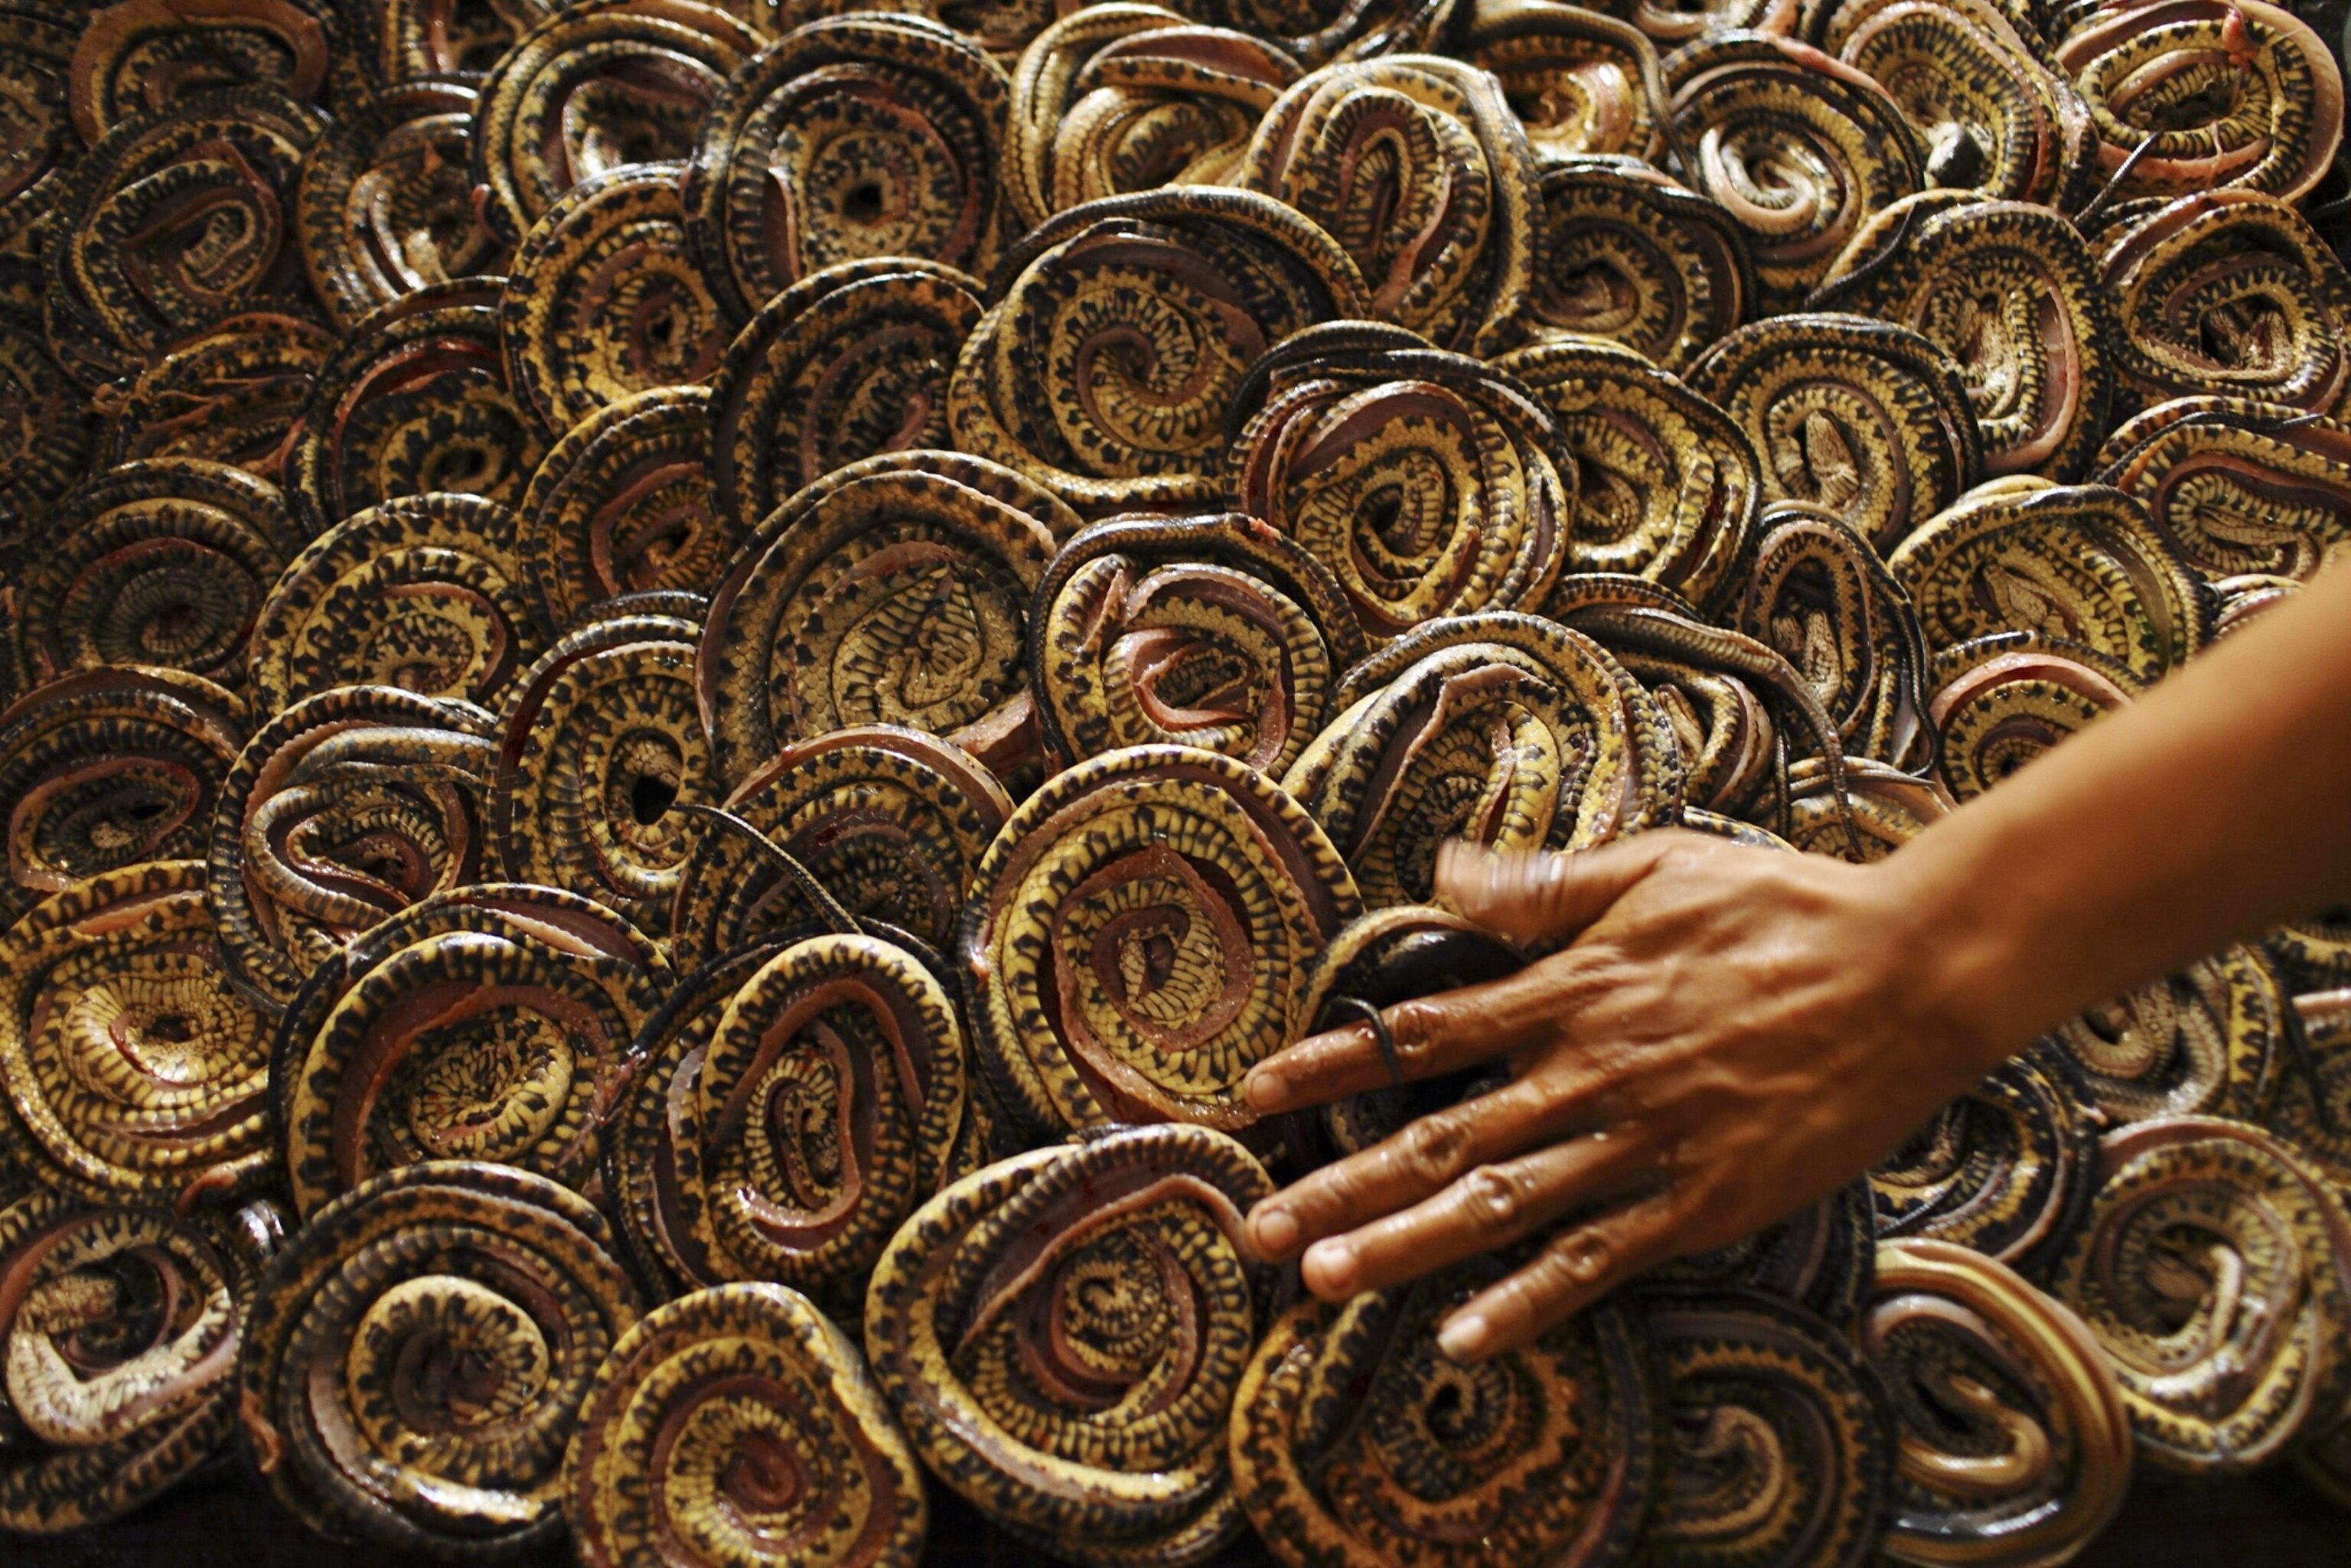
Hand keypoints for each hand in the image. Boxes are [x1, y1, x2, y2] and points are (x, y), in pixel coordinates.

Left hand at [1241, 831, 2019, 1362]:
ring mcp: (1644, 1142)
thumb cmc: (1781, 907)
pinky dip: (1529, 1300)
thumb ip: (1543, 884)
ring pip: (1499, 1203)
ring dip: (1404, 1245)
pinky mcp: (1701, 1199)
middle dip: (1338, 1183)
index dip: (1332, 1063)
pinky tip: (1465, 1337)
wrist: (1909, 971)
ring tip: (1323, 1283)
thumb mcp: (1655, 866)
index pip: (1423, 1031)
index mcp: (1571, 990)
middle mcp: (1589, 1072)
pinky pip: (1597, 1258)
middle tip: (1253, 1228)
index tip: (1254, 1094)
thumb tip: (1440, 874)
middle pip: (1438, 1134)